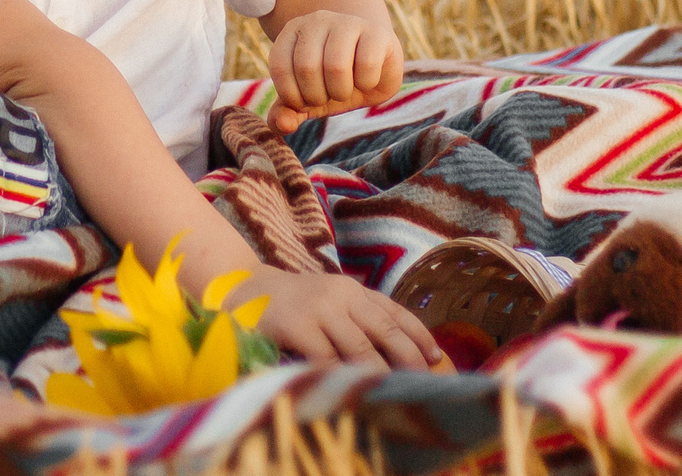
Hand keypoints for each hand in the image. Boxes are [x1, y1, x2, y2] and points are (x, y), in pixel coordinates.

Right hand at [229, 266, 447, 371]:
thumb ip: (357, 318)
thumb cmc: (294, 302)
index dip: (418, 334)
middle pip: (384, 330)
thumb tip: (395, 355)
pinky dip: (341, 376)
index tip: (436, 357)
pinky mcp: (298, 325)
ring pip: (360, 347)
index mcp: (353, 290)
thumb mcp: (330, 300)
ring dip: (379, 373)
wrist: (245, 289)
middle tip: (422, 382)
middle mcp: (341, 295)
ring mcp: (319, 309)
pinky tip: (351, 390)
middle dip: (408, 358)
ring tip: (393, 392)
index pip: (394, 311)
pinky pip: (326, 358)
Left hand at [268, 9, 403, 132]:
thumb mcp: (306, 98)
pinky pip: (367, 63)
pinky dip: (366, 83)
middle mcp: (317, 20)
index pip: (280, 66)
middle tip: (328, 96)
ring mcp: (348, 22)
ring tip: (345, 90)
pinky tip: (366, 81)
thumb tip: (283, 125)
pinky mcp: (377, 32)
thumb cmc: (332, 81)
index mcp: (292, 31)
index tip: (306, 100)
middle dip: (317, 96)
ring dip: (341, 92)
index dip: (291, 95)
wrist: (373, 64)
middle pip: (307, 67)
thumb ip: (286, 112)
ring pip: (336, 65)